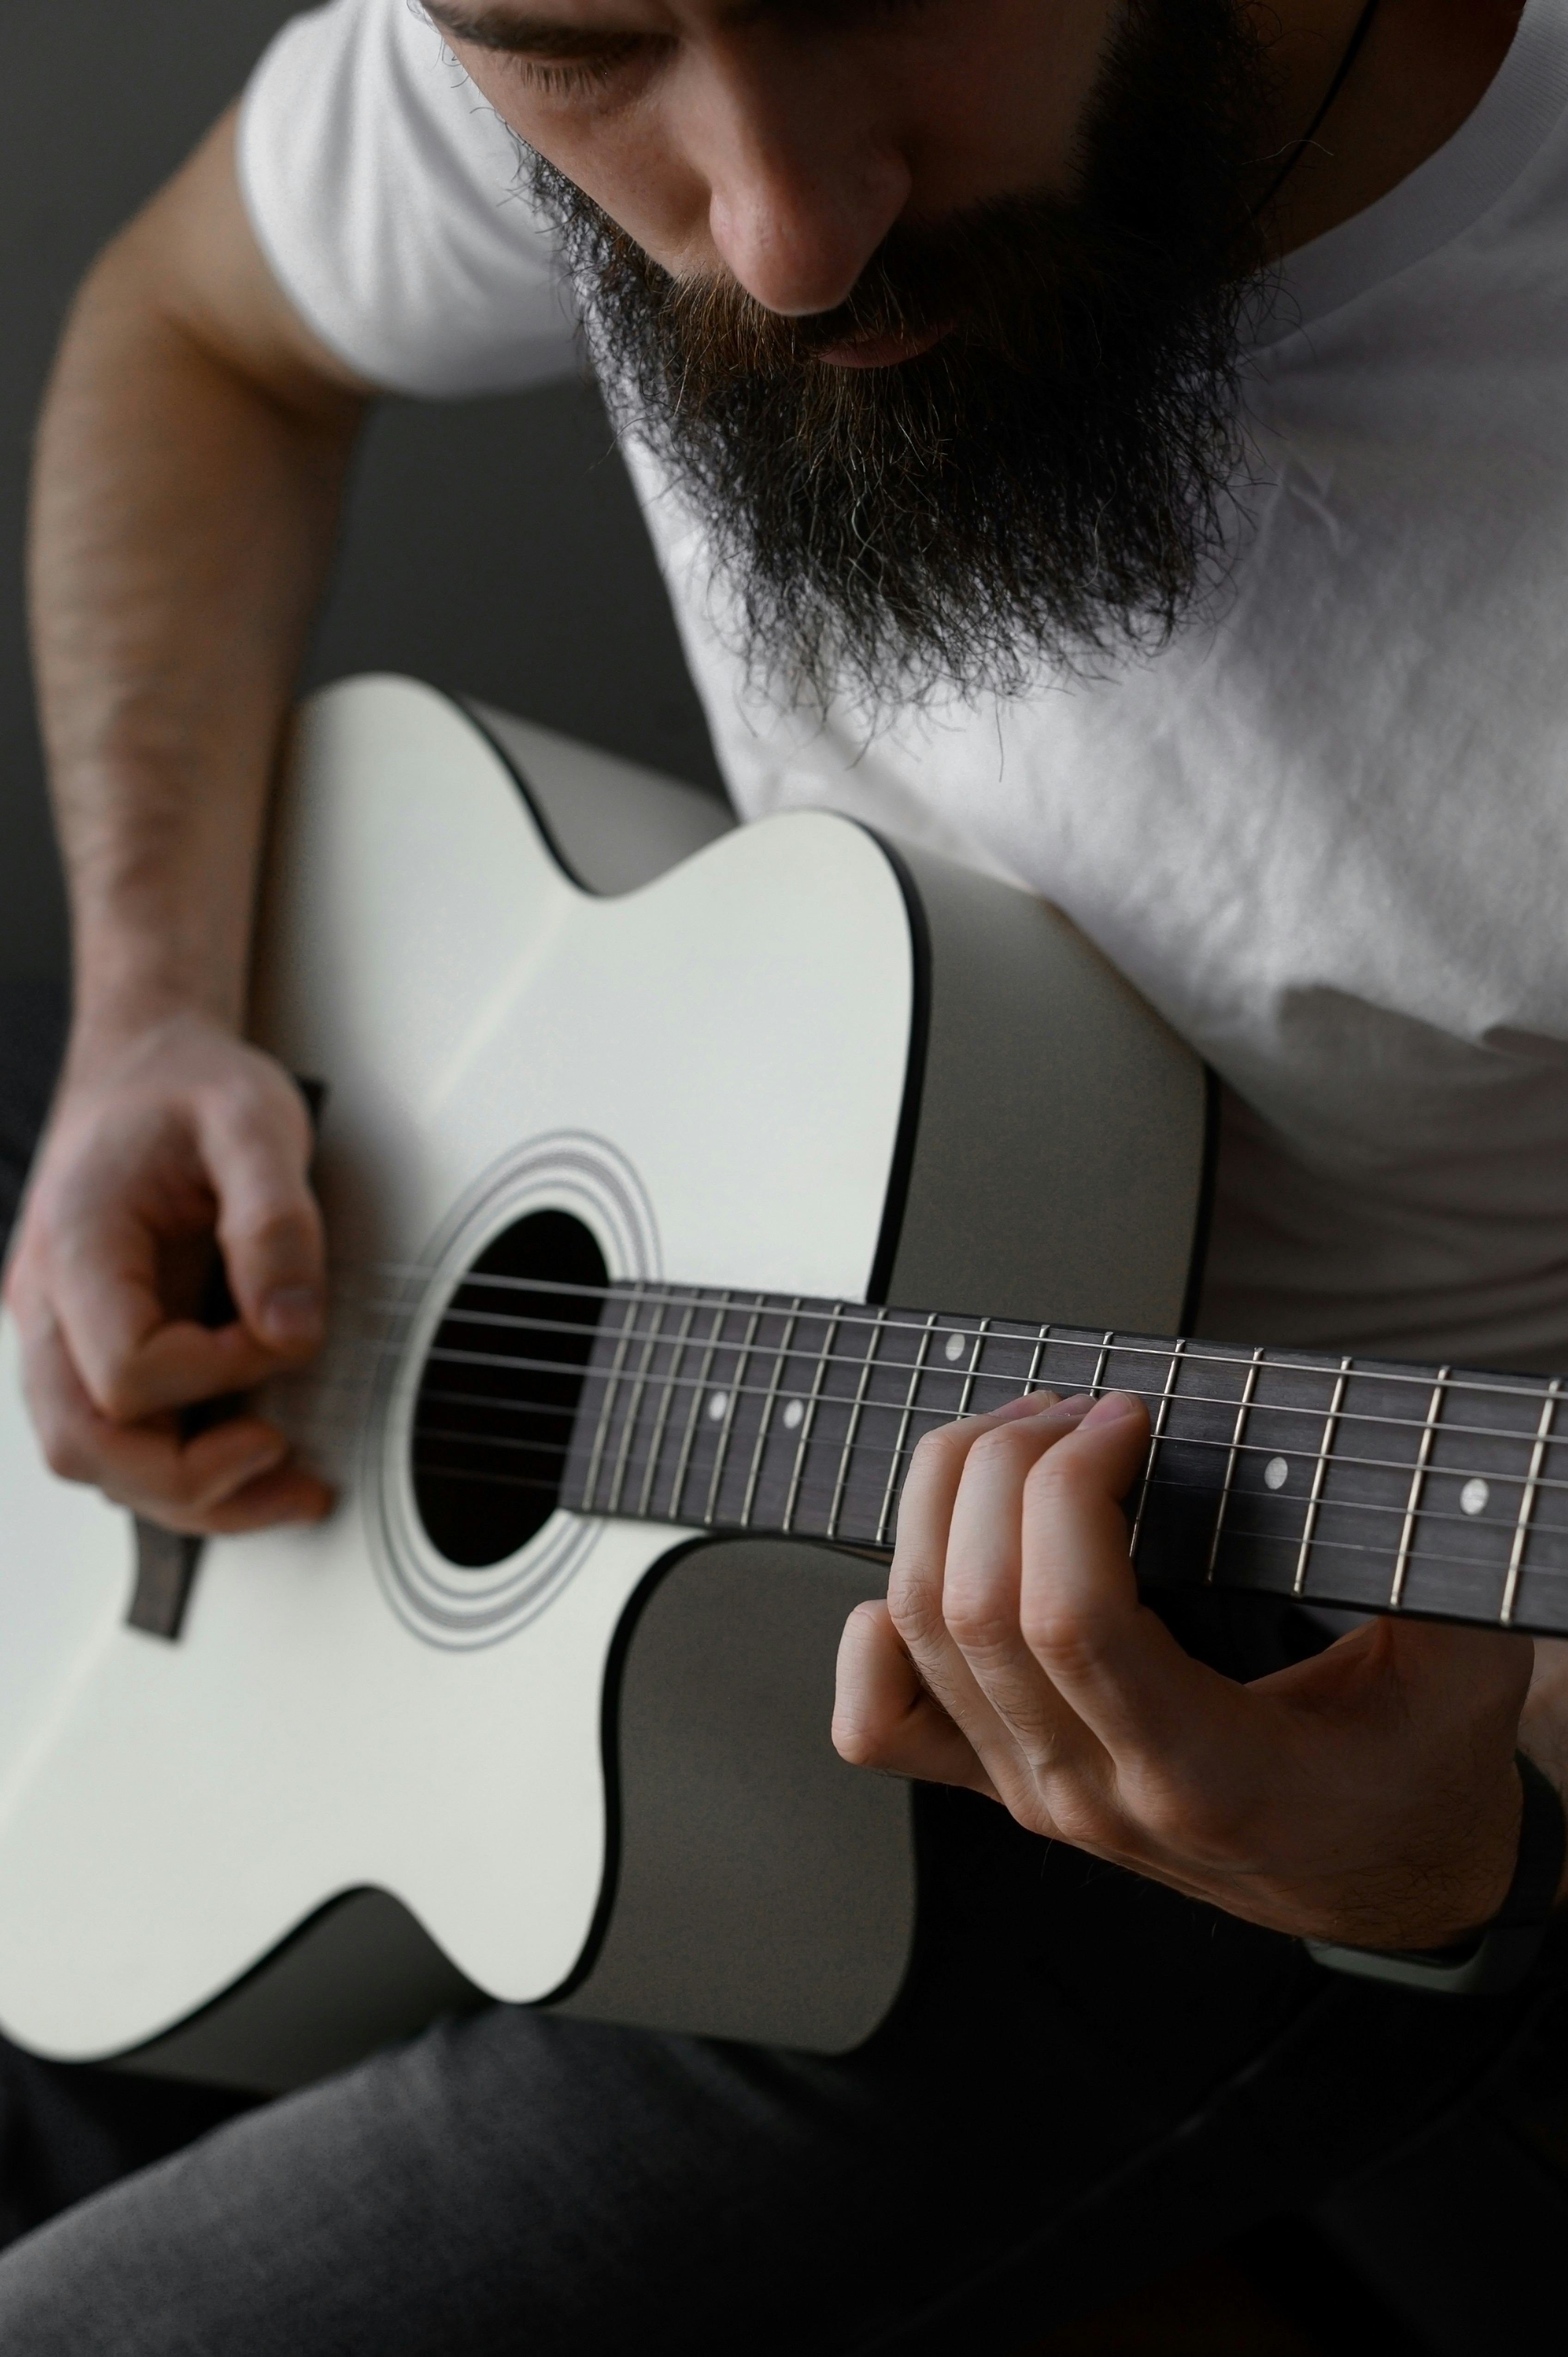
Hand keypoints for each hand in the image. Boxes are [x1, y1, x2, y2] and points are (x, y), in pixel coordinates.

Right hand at [5, 1010, 331, 1533]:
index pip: (124, 1370)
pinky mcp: (87, 1347)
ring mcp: (57, 1332)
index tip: (282, 1335)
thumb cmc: (189, 1089)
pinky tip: (249, 1457)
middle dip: (188, 1481)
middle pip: (82, 1442)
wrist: (145, 1063)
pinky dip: (178, 1464)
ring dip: (187, 1491)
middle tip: (290, 1469)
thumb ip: (275, 1223)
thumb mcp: (255, 1123)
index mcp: (78, 1244)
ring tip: (287, 1483)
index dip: (214, 1375)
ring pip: (91, 1456)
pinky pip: (115, 1433)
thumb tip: (291, 1329)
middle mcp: (45, 1302)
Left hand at [834, 1391, 1543, 1950]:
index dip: (1074, 1487)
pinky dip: (880, 1623)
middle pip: (972, 1607)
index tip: (1128, 1415)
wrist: (1394, 1877)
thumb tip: (1369, 1449)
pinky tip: (947, 1558)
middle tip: (1078, 1410)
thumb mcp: (1458, 1659)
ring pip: (915, 1634)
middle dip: (1006, 1467)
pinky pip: (879, 1719)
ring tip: (1020, 1441)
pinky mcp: (1002, 1785)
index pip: (1069, 1620)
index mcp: (1205, 1777)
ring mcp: (1034, 1795)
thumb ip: (1412, 1564)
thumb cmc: (1421, 1768)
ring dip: (946, 1503)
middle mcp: (1093, 1793)